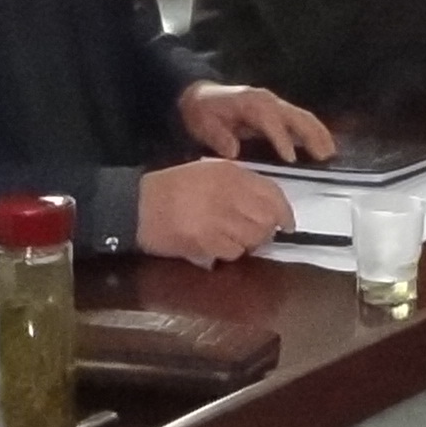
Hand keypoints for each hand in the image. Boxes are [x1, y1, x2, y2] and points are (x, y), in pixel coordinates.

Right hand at [136, 157, 293, 264]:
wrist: (136, 206)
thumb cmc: (171, 189)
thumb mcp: (208, 174)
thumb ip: (239, 186)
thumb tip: (269, 209)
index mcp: (230, 173)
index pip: (272, 194)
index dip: (285, 213)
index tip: (288, 225)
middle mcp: (228, 193)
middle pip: (267, 220)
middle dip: (265, 232)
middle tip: (254, 235)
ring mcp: (217, 218)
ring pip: (252, 239)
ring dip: (246, 244)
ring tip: (229, 238)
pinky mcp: (206, 240)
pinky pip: (233, 253)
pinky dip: (228, 253)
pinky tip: (214, 245)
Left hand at [180, 82, 332, 166]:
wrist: (199, 96)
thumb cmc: (202, 112)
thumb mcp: (203, 124)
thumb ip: (218, 137)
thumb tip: (233, 151)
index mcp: (250, 103)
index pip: (270, 121)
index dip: (281, 139)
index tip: (291, 158)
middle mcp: (267, 101)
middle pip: (295, 116)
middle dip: (311, 135)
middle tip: (323, 156)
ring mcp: (274, 104)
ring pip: (302, 117)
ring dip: (318, 133)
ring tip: (330, 152)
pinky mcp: (277, 110)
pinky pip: (299, 119)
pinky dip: (314, 131)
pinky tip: (324, 144)